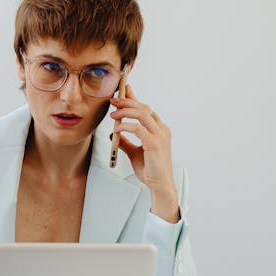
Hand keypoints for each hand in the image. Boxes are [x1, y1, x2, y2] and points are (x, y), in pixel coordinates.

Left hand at [110, 83, 179, 222]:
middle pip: (143, 108)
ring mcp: (160, 136)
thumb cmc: (150, 170)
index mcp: (159, 129)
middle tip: (113, 100)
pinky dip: (126, 126)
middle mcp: (161, 129)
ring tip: (113, 114)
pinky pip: (138, 129)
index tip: (124, 90)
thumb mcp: (134, 152)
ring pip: (142, 114)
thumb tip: (113, 133)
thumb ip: (126, 142)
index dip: (134, 98)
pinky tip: (117, 129)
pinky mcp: (154, 144)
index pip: (146, 109)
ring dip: (125, 111)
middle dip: (127, 101)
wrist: (159, 185)